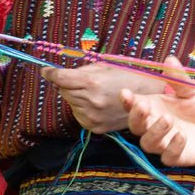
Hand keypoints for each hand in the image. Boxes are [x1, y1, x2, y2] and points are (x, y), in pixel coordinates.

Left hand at [42, 63, 163, 133]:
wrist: (148, 100)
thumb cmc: (128, 78)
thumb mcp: (105, 67)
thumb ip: (81, 71)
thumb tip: (60, 75)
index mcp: (93, 83)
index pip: (61, 79)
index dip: (51, 73)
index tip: (45, 71)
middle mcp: (90, 102)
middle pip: (63, 91)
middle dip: (68, 84)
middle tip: (82, 80)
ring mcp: (92, 117)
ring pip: (70, 103)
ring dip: (76, 96)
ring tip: (94, 93)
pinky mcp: (95, 127)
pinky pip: (78, 115)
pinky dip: (82, 108)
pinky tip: (96, 104)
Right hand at [122, 58, 194, 187]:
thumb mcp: (192, 91)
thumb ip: (179, 79)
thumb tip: (170, 58)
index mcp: (153, 108)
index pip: (133, 106)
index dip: (127, 101)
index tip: (125, 92)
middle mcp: (154, 127)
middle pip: (135, 126)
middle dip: (136, 116)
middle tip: (143, 106)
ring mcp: (164, 143)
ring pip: (148, 143)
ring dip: (155, 131)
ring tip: (168, 119)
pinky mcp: (177, 157)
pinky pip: (169, 157)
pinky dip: (173, 147)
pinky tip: (182, 136)